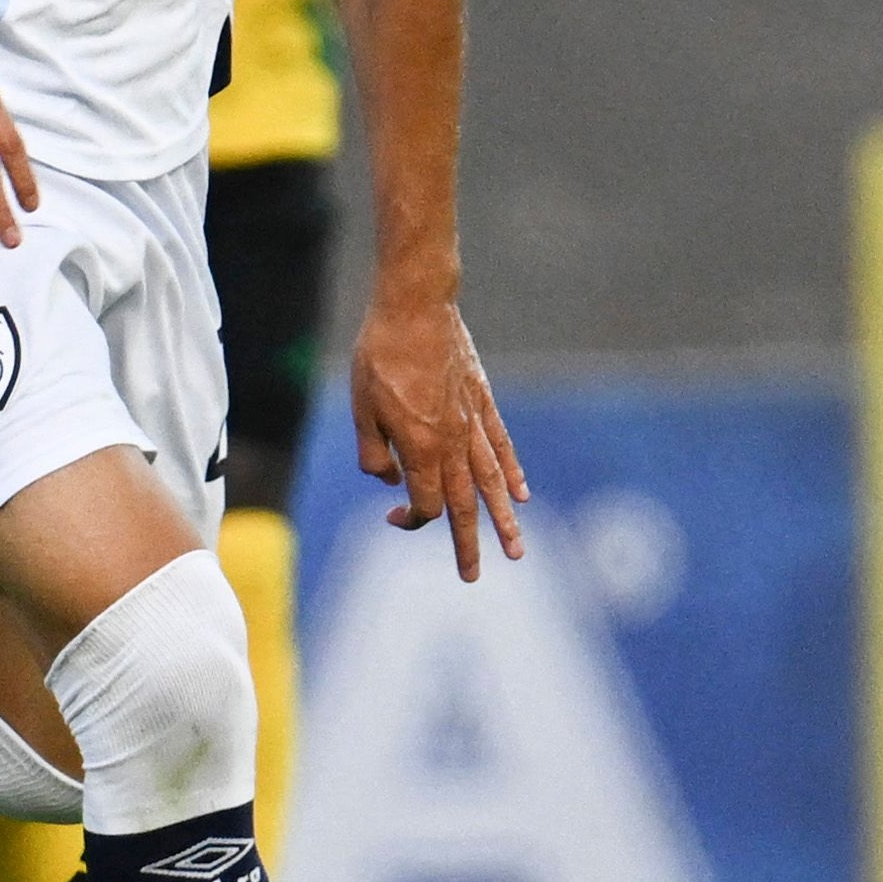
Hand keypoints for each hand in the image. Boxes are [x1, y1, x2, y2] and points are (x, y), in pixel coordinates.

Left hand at [349, 294, 527, 580]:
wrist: (415, 305)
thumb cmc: (380, 355)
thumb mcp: (360, 408)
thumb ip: (374, 452)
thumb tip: (389, 479)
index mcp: (422, 448)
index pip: (426, 504)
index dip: (411, 520)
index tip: (393, 516)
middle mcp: (453, 441)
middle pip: (465, 504)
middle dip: (469, 544)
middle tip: (473, 576)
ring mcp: (472, 421)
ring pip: (493, 481)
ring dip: (504, 518)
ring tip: (517, 550)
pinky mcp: (482, 399)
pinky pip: (500, 444)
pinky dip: (512, 471)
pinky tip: (522, 493)